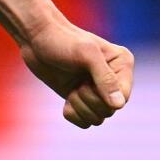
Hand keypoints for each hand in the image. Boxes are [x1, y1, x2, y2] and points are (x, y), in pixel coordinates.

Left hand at [19, 19, 134, 128]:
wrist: (35, 38)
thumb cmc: (62, 40)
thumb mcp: (86, 54)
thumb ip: (105, 78)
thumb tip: (118, 105)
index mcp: (122, 64)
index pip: (123, 97)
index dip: (103, 98)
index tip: (85, 84)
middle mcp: (113, 79)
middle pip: (110, 111)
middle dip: (89, 101)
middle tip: (77, 84)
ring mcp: (96, 89)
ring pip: (98, 118)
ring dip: (80, 107)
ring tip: (71, 88)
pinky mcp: (79, 97)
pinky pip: (84, 121)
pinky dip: (73, 114)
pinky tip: (66, 99)